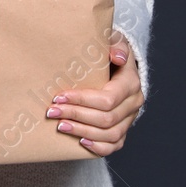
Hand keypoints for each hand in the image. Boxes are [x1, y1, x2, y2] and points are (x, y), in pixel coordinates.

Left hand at [45, 29, 142, 155]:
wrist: (119, 62)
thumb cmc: (109, 50)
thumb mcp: (114, 40)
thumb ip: (116, 43)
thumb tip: (117, 55)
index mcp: (130, 83)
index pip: (107, 99)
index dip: (82, 100)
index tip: (59, 96)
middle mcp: (133, 104)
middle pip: (106, 119)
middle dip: (76, 115)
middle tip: (52, 112)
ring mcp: (130, 119)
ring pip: (109, 135)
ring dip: (83, 131)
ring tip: (60, 126)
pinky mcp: (123, 129)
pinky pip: (115, 145)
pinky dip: (98, 147)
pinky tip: (81, 141)